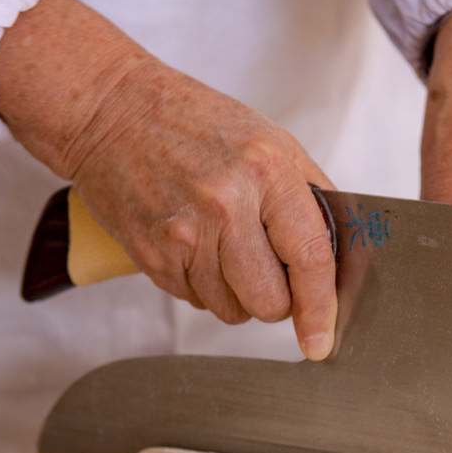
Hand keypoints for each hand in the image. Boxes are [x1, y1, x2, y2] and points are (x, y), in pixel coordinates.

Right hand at [0, 0, 337, 359]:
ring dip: (236, 292)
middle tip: (265, 267)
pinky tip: (193, 244)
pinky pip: (194, 300)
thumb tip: (341, 254)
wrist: (111, 111)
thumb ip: (311, 195)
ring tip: (222, 245)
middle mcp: (225, 204)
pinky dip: (201, 284)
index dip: (320, 309)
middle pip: (269, 302)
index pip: (309, 258)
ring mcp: (184, 233)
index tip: (320, 341)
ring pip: (231, 309)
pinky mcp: (150, 255)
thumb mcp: (269, 140)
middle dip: (275, 299)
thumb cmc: (193, 122)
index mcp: (266, 171)